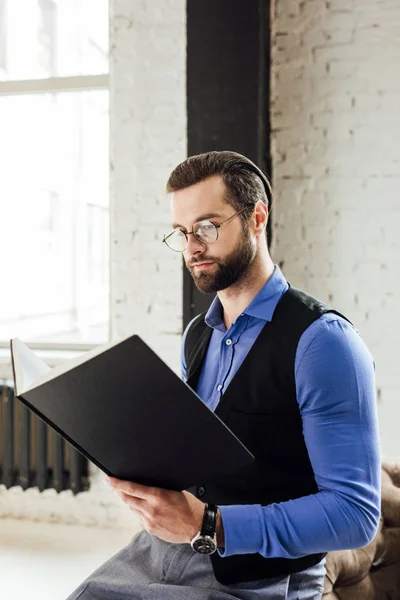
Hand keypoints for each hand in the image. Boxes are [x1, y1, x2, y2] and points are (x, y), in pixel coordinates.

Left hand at [106, 477, 223, 544]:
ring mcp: (149, 521)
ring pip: (133, 508)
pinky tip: (147, 508)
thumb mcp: (174, 491)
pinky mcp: (151, 530)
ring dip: (131, 501)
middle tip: (114, 485)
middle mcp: (150, 509)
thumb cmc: (189, 506)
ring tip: (133, 496)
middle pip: (127, 499)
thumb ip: (158, 489)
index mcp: (157, 496)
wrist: (197, 527)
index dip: (117, 483)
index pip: (131, 488)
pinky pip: (141, 518)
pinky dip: (141, 511)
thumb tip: (145, 484)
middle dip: (118, 491)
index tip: (108, 479)